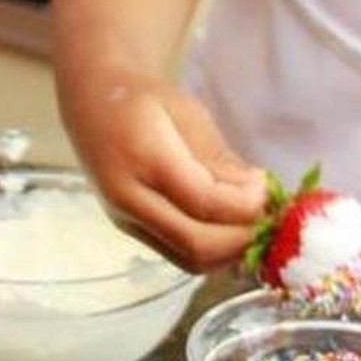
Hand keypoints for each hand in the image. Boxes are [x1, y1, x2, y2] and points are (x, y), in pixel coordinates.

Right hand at [61, 68, 267, 272]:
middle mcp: (127, 197)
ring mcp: (126, 219)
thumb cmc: (144, 100)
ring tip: (254, 223)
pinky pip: (180, 255)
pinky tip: (232, 228)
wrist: (91, 104)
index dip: (246, 204)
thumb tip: (257, 196)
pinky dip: (214, 251)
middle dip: (243, 237)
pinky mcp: (132, 230)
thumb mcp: (188, 113)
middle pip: (196, 243)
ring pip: (189, 260)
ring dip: (231, 252)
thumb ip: (219, 158)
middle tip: (269, 215)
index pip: (204, 201)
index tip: (268, 188)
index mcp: (142, 155)